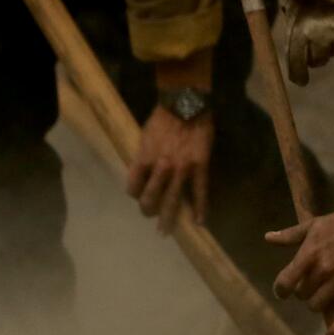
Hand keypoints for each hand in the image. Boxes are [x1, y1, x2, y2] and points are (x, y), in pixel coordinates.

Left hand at [125, 102, 214, 231]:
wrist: (186, 103)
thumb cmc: (162, 116)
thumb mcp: (145, 136)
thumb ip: (144, 155)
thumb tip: (144, 170)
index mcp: (144, 158)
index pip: (133, 187)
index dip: (134, 194)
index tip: (138, 195)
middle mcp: (160, 168)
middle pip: (150, 198)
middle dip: (148, 211)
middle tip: (151, 216)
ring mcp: (181, 169)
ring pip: (172, 200)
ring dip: (168, 218)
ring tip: (166, 231)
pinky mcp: (200, 166)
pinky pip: (200, 191)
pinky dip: (200, 207)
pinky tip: (199, 221)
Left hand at [267, 166, 333, 334]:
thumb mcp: (314, 225)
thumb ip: (290, 235)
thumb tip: (268, 238)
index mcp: (309, 254)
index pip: (285, 282)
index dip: (281, 290)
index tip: (283, 291)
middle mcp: (322, 270)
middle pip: (302, 295)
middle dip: (303, 291)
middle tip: (310, 285)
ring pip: (317, 306)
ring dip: (317, 302)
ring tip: (322, 294)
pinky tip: (331, 334)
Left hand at [276, 0, 333, 85]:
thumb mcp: (291, 14)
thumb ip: (295, 37)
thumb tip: (300, 57)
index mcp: (299, 32)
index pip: (298, 64)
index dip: (299, 75)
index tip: (301, 80)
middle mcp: (319, 36)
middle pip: (317, 61)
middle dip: (314, 55)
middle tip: (314, 44)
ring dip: (330, 48)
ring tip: (327, 32)